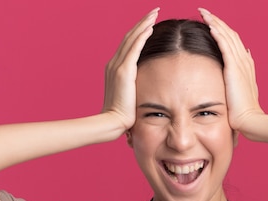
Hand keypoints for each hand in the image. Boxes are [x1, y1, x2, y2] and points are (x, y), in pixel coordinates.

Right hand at [102, 8, 158, 131]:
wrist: (113, 122)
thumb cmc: (122, 115)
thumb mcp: (128, 97)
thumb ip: (135, 89)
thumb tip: (145, 90)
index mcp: (114, 69)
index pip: (128, 45)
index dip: (138, 32)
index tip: (148, 24)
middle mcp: (114, 63)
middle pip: (129, 37)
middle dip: (141, 23)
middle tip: (153, 12)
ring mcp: (117, 66)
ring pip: (131, 38)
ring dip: (143, 24)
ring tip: (154, 14)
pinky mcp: (124, 71)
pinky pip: (134, 48)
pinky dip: (142, 36)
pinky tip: (150, 27)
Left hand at [199, 8, 263, 133]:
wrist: (249, 119)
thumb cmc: (243, 112)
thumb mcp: (241, 92)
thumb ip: (240, 77)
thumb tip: (241, 64)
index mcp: (245, 65)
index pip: (233, 41)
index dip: (223, 30)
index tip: (211, 22)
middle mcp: (244, 60)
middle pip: (230, 34)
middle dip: (217, 21)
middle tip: (204, 11)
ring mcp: (240, 64)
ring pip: (227, 36)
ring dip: (215, 22)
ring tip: (204, 13)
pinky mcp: (234, 69)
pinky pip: (225, 46)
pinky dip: (218, 34)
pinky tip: (210, 25)